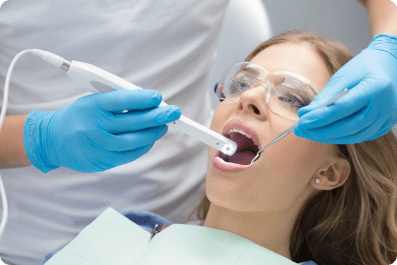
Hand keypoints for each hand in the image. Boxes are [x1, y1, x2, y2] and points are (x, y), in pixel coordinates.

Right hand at [23, 89, 180, 172]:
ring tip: (164, 126)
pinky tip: (150, 140)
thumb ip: (118, 102)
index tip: (158, 97)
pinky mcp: (99, 161)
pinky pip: (127, 156)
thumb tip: (149, 103)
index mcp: (90, 106)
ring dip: (152, 134)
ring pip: (132, 141)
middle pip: (131, 122)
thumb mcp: (93, 101)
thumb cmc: (79, 116)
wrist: (52, 139)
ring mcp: (95, 146)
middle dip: (156, 117)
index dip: (141, 99)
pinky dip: (142, 147)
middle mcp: (92, 126)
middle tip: (173, 112)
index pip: (120, 100)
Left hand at [293, 34, 396, 143]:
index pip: (342, 108)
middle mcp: (385, 107)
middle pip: (347, 127)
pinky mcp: (384, 126)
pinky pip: (359, 137)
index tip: (301, 121)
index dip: (319, 118)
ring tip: (308, 132)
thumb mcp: (343, 75)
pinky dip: (340, 137)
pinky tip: (324, 133)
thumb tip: (304, 115)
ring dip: (327, 137)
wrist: (391, 65)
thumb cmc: (364, 67)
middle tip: (299, 130)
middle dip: (319, 131)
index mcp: (376, 88)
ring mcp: (387, 119)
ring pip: (353, 136)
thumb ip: (325, 96)